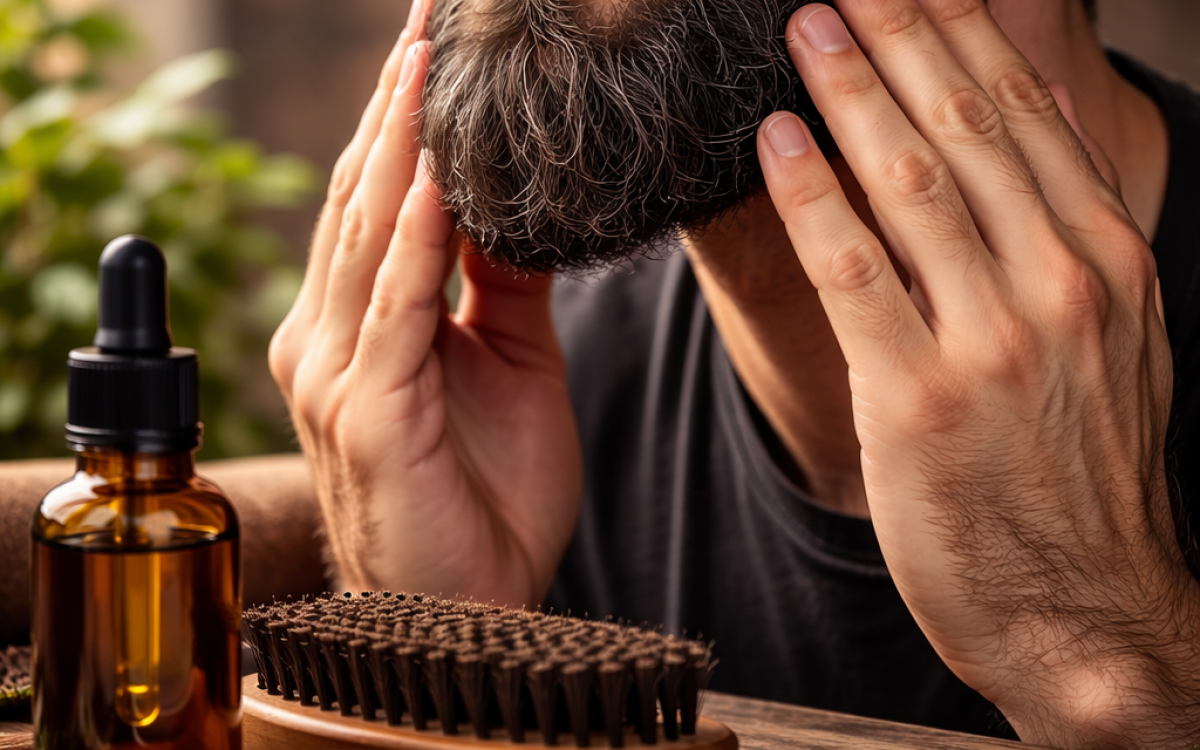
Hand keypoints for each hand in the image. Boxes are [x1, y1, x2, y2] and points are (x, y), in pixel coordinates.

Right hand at [268, 0, 580, 607]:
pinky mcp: (369, 413)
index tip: (438, 38)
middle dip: (398, 103)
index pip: (378, 196)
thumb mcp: (509, 359)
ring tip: (429, 62)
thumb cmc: (485, 490)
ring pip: (369, 235)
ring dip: (403, 145)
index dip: (405, 115)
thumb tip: (518, 197)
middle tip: (429, 18)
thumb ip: (501, 278)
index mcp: (357, 323)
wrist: (478, 603)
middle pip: (363, 195)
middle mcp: (328, 337)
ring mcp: (337, 375)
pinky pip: (395, 309)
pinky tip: (440, 179)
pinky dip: (416, 240)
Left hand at [757, 1, 1199, 746]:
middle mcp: (1060, 284)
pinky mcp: (919, 399)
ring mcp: (995, 340)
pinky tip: (778, 142)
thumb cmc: (1077, 473)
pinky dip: (813, 195)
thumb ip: (1066, 235)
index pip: (1024, 118)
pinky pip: (856, 269)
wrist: (1082, 608)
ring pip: (910, 180)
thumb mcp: (1109, 343)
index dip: (962, 39)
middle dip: (899, 41)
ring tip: (803, 33)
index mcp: (1106, 261)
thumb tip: (1028, 126)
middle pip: (966, 127)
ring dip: (848, 94)